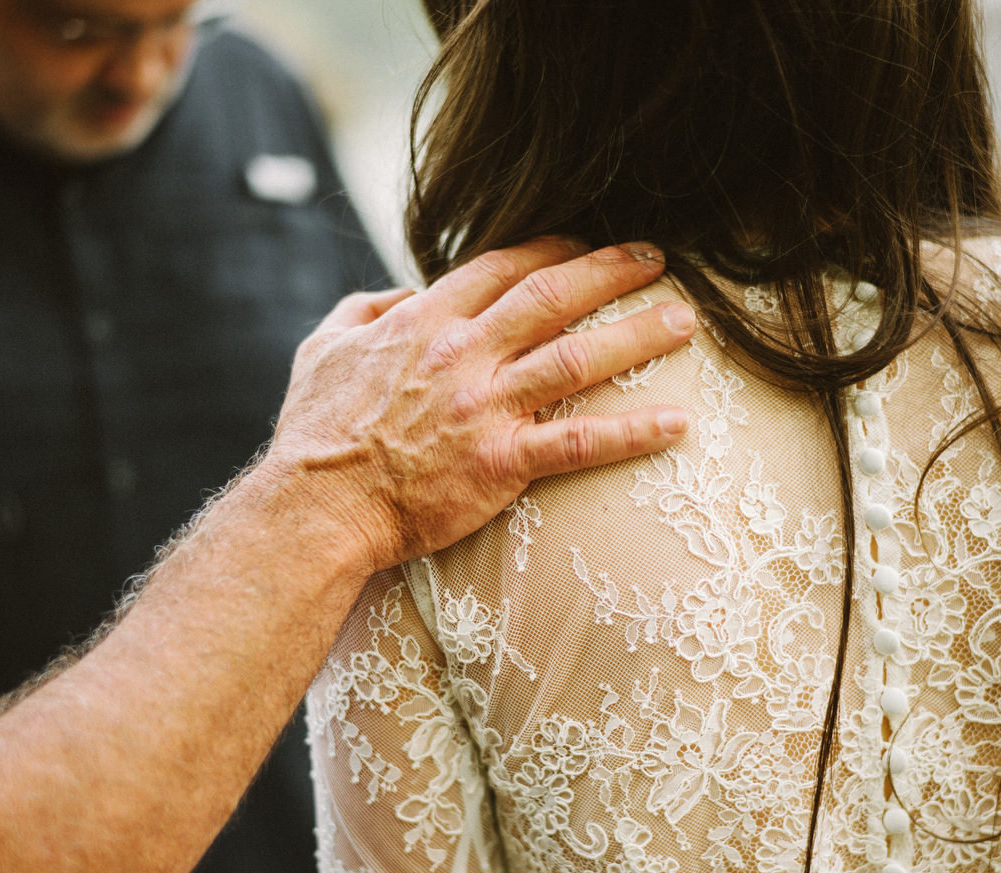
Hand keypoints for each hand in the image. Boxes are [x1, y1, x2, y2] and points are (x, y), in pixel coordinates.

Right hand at [264, 238, 694, 569]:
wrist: (315, 505)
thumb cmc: (315, 432)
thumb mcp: (322, 348)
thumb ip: (366, 310)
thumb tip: (401, 295)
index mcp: (425, 321)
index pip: (501, 267)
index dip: (550, 247)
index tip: (584, 240)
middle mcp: (464, 353)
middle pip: (552, 294)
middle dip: (610, 269)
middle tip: (657, 257)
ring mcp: (485, 407)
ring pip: (579, 358)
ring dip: (639, 334)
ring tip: (685, 320)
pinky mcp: (501, 462)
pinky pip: (579, 441)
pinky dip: (632, 432)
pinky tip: (677, 423)